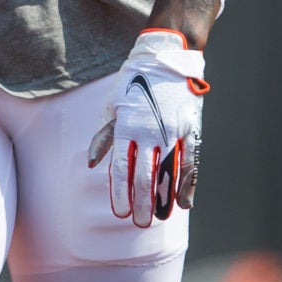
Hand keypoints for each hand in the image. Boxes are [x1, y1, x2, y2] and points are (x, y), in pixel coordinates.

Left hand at [87, 30, 207, 226]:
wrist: (166, 58)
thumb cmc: (134, 82)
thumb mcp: (112, 105)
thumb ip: (103, 136)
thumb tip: (91, 163)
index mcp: (127, 128)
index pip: (122, 169)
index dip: (120, 193)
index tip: (121, 212)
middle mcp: (150, 133)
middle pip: (144, 176)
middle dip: (142, 202)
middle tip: (140, 223)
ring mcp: (172, 131)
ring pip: (168, 172)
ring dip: (164, 198)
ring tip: (159, 217)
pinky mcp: (190, 128)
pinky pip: (191, 161)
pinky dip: (188, 183)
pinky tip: (184, 202)